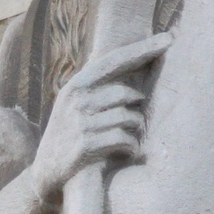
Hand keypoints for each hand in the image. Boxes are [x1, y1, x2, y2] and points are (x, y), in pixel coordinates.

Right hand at [32, 33, 172, 193]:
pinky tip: (126, 151)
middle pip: (124, 93)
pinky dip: (131, 146)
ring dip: (134, 129)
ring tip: (129, 138)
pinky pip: (123, 139)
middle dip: (136, 106)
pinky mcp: (86, 145)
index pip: (114, 60)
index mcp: (76, 86)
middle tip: (135, 118)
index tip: (168, 38)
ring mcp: (80, 123)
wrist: (45, 175)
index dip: (143, 49)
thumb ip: (95, 88)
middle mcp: (76, 100)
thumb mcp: (74, 106)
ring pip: (127, 117)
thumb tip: (124, 60)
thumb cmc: (69, 137)